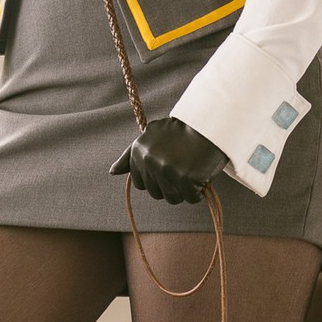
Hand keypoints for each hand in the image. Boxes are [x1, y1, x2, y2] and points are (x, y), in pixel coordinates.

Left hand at [109, 117, 227, 203]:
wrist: (209, 124)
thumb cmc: (181, 133)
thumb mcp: (150, 137)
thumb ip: (130, 155)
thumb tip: (112, 171)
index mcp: (138, 151)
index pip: (140, 183)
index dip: (156, 178)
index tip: (168, 165)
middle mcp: (149, 161)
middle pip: (156, 193)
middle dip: (170, 184)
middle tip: (183, 166)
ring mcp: (166, 170)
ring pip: (172, 198)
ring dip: (183, 190)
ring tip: (191, 171)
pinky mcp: (185, 179)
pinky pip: (191, 198)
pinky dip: (198, 191)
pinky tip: (201, 174)